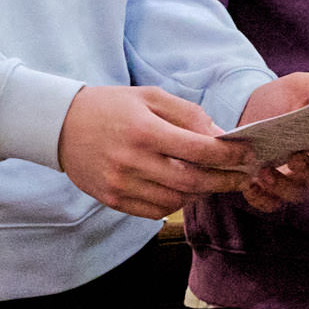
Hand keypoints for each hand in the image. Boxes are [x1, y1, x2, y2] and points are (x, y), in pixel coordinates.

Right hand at [60, 85, 254, 220]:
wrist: (60, 125)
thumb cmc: (110, 106)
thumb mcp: (150, 97)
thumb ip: (187, 114)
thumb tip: (220, 136)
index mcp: (145, 131)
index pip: (199, 150)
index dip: (229, 156)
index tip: (247, 155)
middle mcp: (133, 161)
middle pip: (193, 182)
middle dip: (224, 181)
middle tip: (243, 177)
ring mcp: (122, 184)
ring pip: (176, 200)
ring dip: (200, 194)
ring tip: (213, 182)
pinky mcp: (113, 199)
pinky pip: (154, 211)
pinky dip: (175, 204)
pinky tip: (184, 191)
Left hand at [232, 72, 308, 212]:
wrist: (244, 109)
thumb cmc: (279, 99)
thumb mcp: (297, 85)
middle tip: (294, 157)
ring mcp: (291, 180)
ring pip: (296, 194)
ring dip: (283, 186)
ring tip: (264, 171)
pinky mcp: (269, 190)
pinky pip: (270, 204)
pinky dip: (261, 199)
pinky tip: (250, 185)